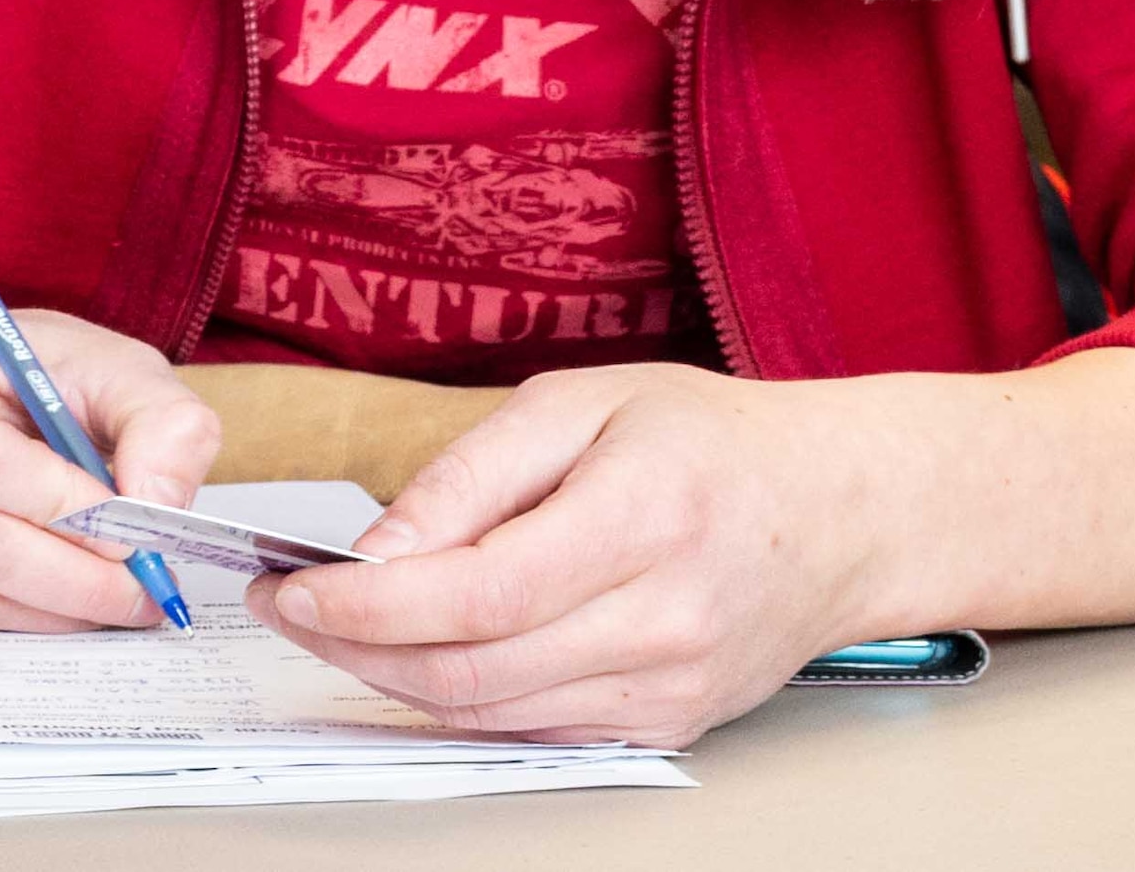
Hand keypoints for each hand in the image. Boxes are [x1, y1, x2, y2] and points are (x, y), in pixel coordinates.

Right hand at [0, 296, 220, 631]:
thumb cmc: (19, 371)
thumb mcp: (106, 364)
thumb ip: (159, 422)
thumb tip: (156, 509)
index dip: (57, 508)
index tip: (131, 536)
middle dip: (67, 578)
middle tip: (140, 594)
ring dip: (44, 610)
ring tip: (110, 600)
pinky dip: (5, 616)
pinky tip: (51, 598)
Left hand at [250, 350, 1134, 749]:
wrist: (844, 512)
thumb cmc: (713, 441)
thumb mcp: (583, 402)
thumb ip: (470, 474)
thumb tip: (378, 550)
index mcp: (643, 517)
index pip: (475, 594)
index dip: (365, 605)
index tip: (290, 588)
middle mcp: (663, 620)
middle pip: (471, 671)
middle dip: (355, 648)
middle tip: (290, 610)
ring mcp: (670, 689)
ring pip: (494, 715)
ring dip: (395, 681)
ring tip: (340, 629)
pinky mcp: (669, 725)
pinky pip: (537, 730)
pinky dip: (464, 701)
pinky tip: (423, 657)